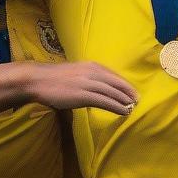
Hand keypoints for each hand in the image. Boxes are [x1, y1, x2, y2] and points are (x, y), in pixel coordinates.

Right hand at [24, 60, 138, 114]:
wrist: (39, 80)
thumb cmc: (55, 78)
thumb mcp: (76, 72)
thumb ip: (88, 76)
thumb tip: (97, 86)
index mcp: (92, 66)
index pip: (114, 76)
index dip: (125, 84)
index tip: (133, 91)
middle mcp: (93, 72)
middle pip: (117, 83)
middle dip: (128, 92)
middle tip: (138, 100)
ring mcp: (88, 83)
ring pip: (112, 92)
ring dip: (124, 101)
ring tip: (132, 108)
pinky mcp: (83, 95)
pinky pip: (104, 101)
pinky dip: (116, 106)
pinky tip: (123, 111)